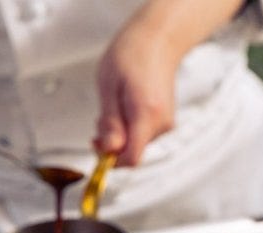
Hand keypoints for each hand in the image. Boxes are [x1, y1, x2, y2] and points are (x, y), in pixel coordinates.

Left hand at [93, 19, 179, 166]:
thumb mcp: (108, 86)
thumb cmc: (133, 55)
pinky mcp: (165, 122)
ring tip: (113, 107)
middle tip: (99, 121)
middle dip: (111, 143)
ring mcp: (166, 124)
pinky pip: (142, 135)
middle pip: (132, 152)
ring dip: (119, 134)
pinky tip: (124, 108)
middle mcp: (161, 124)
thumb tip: (108, 148)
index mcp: (146, 115)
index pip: (132, 157)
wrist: (157, 41)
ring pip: (136, 144)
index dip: (111, 161)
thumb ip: (110, 122)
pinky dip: (128, 128)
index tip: (96, 152)